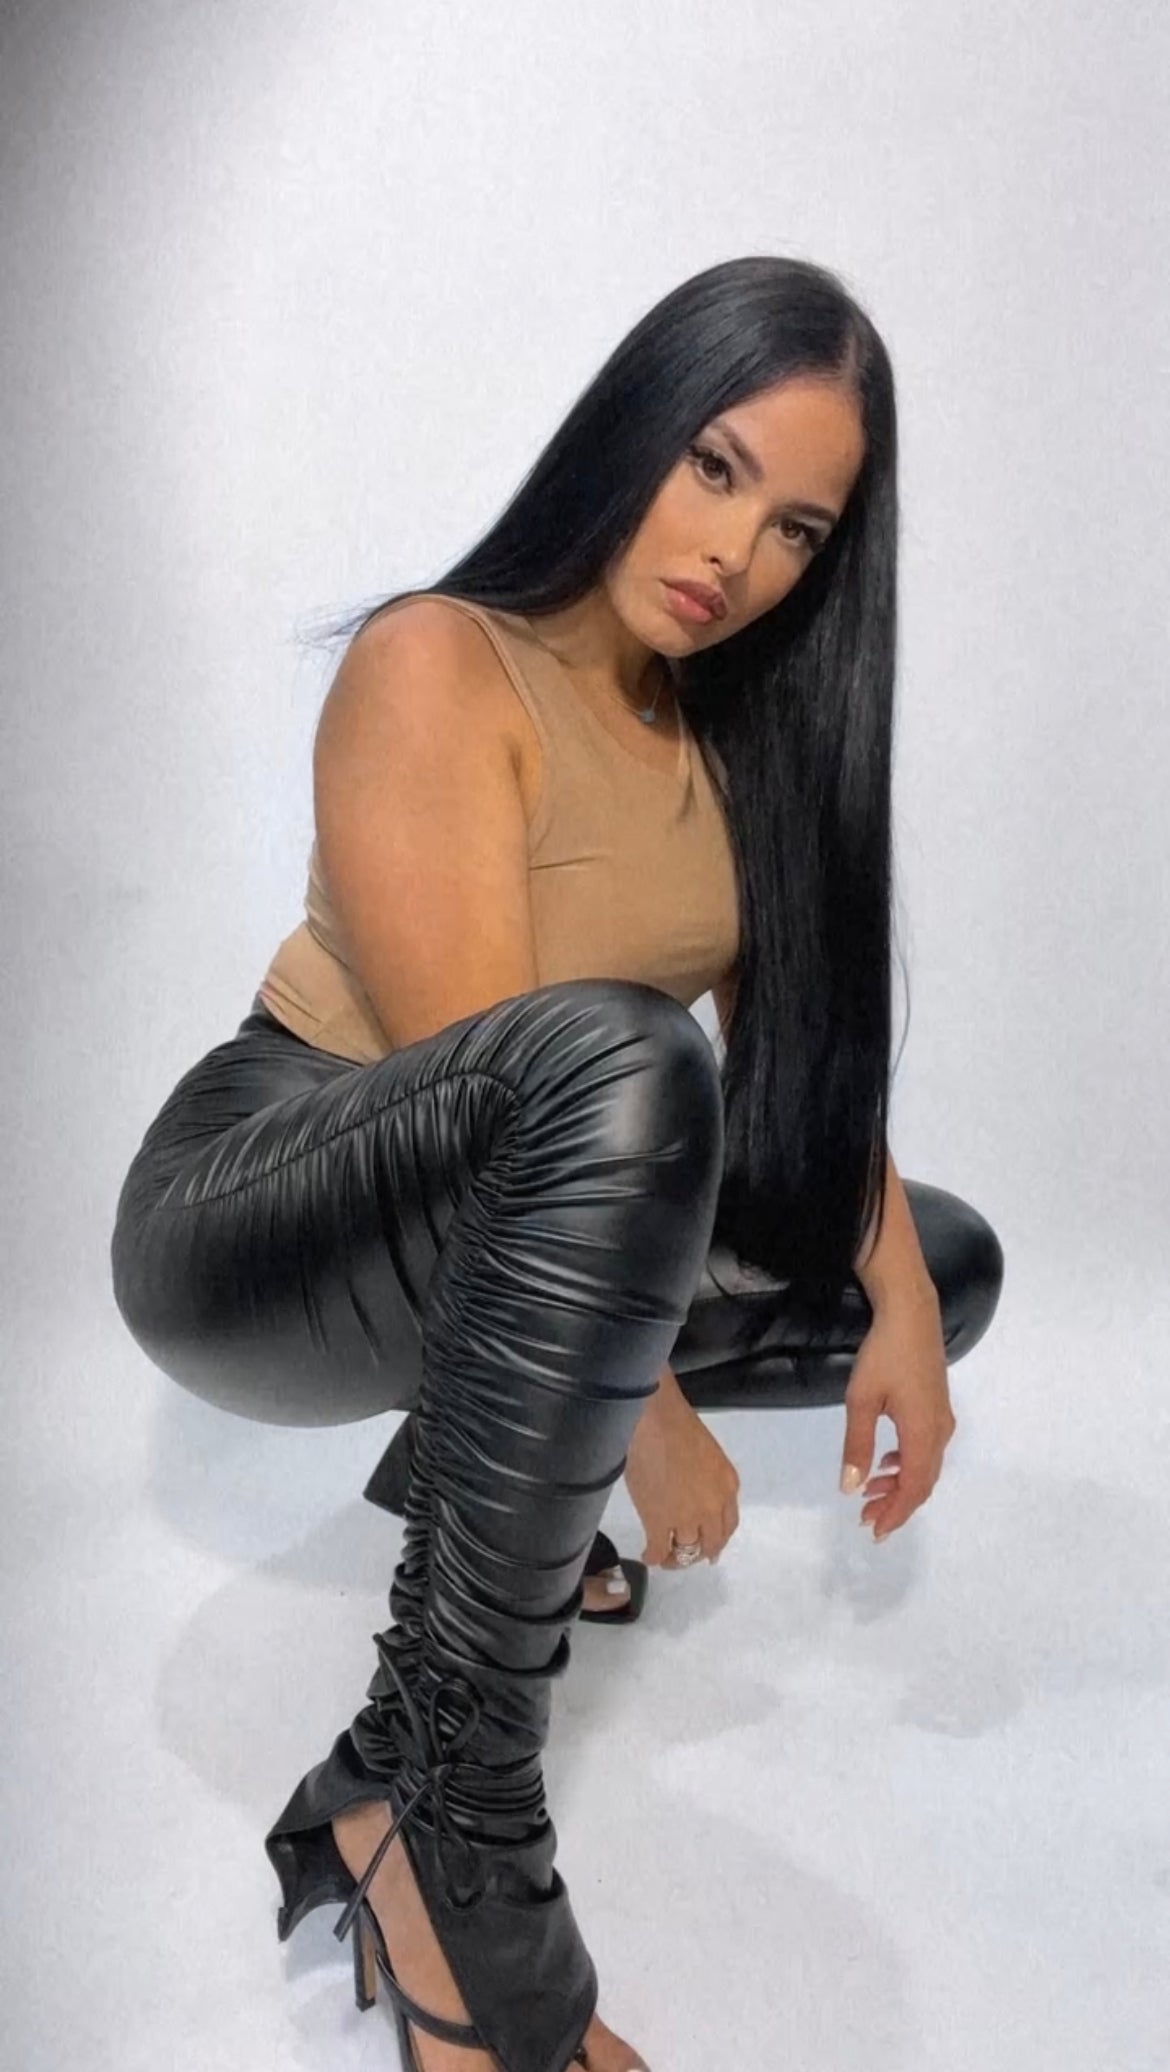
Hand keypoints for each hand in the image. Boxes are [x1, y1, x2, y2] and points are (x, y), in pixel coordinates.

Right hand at [624, 1371, 739, 1567]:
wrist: (657, 1422)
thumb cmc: (679, 1428)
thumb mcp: (711, 1458)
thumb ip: (711, 1482)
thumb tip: (696, 1501)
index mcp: (728, 1488)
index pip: (728, 1526)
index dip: (717, 1541)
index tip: (709, 1551)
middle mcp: (712, 1508)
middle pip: (710, 1544)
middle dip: (697, 1554)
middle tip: (683, 1557)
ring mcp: (686, 1518)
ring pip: (685, 1551)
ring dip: (674, 1558)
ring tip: (663, 1557)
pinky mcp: (659, 1522)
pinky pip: (659, 1551)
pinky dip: (653, 1557)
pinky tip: (648, 1556)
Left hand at [840, 1286, 956, 1541]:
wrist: (911, 1314)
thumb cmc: (884, 1355)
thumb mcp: (861, 1400)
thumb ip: (857, 1446)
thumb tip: (851, 1488)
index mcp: (922, 1434)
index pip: (912, 1488)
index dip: (894, 1513)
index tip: (873, 1530)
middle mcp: (939, 1432)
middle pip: (922, 1483)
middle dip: (896, 1505)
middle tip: (867, 1519)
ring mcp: (942, 1419)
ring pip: (926, 1467)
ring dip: (900, 1485)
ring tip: (871, 1494)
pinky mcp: (938, 1408)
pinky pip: (927, 1450)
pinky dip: (907, 1465)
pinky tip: (887, 1462)